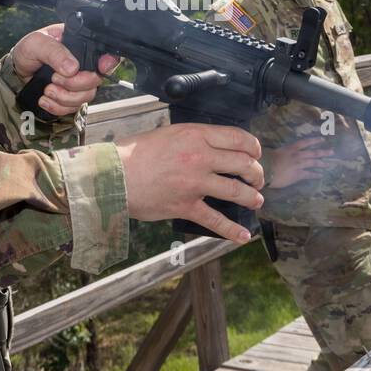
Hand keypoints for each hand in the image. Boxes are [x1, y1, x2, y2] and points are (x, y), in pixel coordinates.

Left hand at [11, 24, 121, 116]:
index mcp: (80, 45)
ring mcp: (79, 82)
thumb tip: (73, 68)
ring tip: (47, 90)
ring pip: (87, 96)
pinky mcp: (71, 98)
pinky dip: (58, 107)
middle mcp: (84, 64)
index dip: (109, 62)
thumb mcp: (36, 43)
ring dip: (65, 97)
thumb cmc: (28, 51)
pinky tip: (45, 99)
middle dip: (75, 84)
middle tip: (54, 78)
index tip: (101, 68)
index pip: (106, 53)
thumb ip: (54, 52)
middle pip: (97, 79)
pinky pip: (73, 108)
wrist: (16, 72)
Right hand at [116, 125, 264, 241]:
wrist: (113, 175)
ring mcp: (195, 184)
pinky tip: (244, 235)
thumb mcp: (167, 134)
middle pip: (244, 164)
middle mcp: (200, 157)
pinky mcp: (186, 207)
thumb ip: (192, 139)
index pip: (238, 138)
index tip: (256, 154)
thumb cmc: (134, 153)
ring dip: (252, 198)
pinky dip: (233, 231)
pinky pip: (216, 221)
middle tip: (258, 179)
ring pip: (237, 191)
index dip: (254, 147)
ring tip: (256, 201)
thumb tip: (210, 146)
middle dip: (257, 174)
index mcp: (196, 135)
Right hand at [264, 135, 333, 189]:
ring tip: (329, 164)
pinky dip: (316, 174)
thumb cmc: (268, 160)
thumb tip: (287, 151)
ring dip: (322, 163)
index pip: (306, 142)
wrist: (266, 170)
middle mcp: (298, 156)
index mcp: (292, 148)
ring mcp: (299, 165)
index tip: (323, 139)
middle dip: (323, 152)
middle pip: (313, 153)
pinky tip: (321, 175)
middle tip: (332, 151)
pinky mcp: (298, 175)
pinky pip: (309, 174)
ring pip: (314, 163)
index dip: (315, 141)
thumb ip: (285, 152)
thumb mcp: (277, 152)